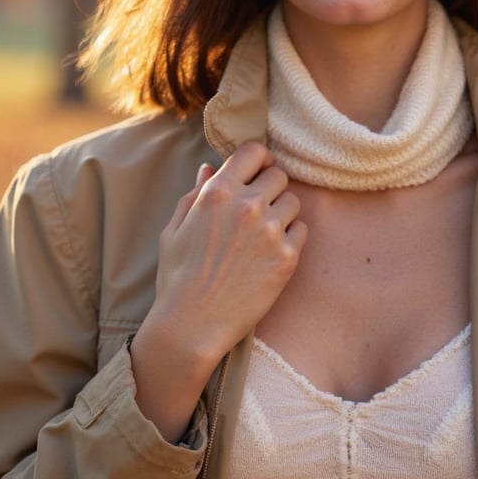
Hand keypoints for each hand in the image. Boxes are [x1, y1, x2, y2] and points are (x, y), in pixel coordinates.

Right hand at [131, 142, 306, 440]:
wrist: (191, 326)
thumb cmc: (177, 278)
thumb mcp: (175, 230)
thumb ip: (195, 194)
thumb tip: (210, 168)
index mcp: (218, 193)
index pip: (254, 151)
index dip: (257, 159)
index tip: (255, 171)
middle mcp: (247, 206)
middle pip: (278, 175)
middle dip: (269, 187)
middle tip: (258, 207)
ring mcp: (270, 231)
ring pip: (293, 202)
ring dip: (281, 212)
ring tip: (263, 233)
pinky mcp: (286, 257)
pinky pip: (302, 230)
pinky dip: (290, 236)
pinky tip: (271, 251)